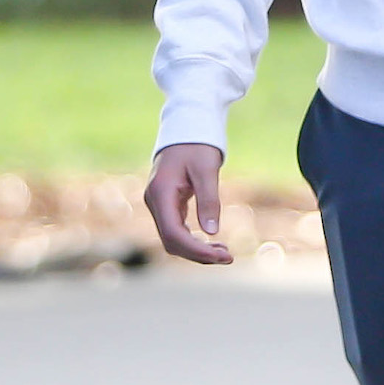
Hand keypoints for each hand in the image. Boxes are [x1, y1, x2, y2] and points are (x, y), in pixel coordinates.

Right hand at [145, 142, 232, 264]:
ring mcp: (158, 204)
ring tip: (224, 253)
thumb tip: (212, 232)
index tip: (223, 256)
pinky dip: (193, 240)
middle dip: (198, 253)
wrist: (186, 127)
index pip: (174, 234)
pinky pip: (176, 230)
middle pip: (172, 242)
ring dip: (196, 250)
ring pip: (173, 239)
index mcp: (161, 193)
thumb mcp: (207, 169)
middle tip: (229, 257)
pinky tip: (212, 243)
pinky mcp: (166, 205)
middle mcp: (154, 202)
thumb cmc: (197, 145)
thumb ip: (209, 199)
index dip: (197, 250)